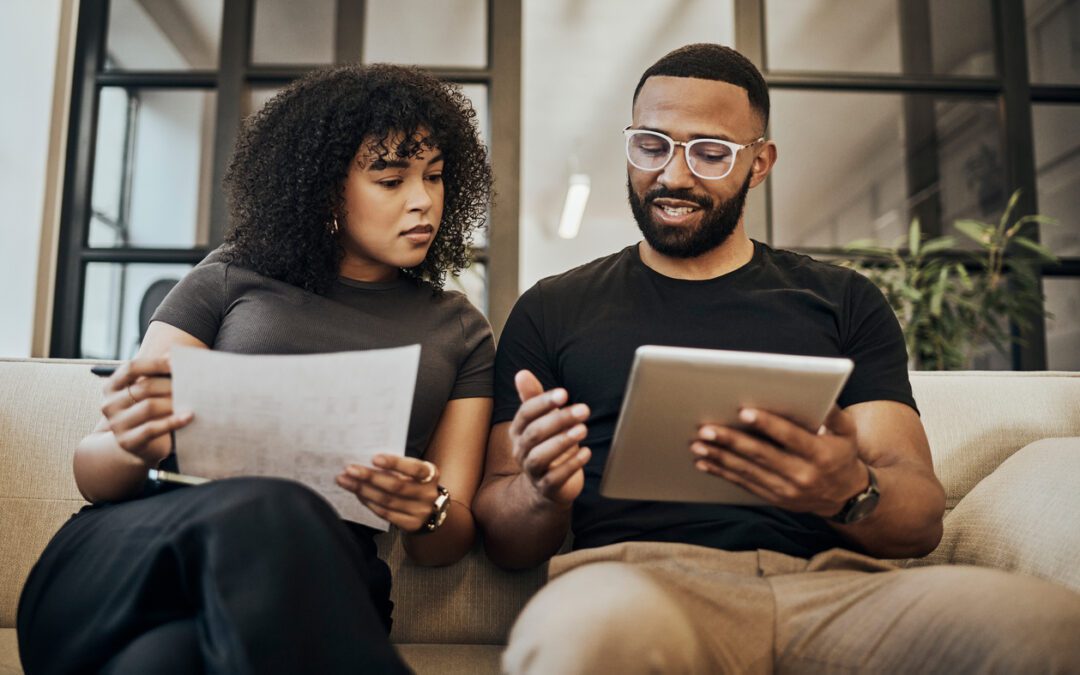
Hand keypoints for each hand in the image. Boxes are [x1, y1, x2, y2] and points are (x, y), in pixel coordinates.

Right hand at [101, 355, 192, 466]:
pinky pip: (152, 428)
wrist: (138, 444)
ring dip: (173, 402)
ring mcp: (117, 424)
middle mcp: (110, 404)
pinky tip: (189, 416)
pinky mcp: (128, 441)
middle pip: (144, 387)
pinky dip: (173, 421)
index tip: (177, 363)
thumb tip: (174, 355)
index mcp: (112, 386)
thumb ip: (156, 375)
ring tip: (192, 400)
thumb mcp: (147, 392)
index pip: (131, 368)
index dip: (155, 363)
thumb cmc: (147, 412)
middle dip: (171, 385)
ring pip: (149, 407)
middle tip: (192, 385)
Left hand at [336, 454, 442, 532]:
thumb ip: (398, 467)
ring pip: (387, 501)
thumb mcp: (414, 472)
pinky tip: (358, 494)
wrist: (430, 509)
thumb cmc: (416, 483)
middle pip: (396, 486)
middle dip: (370, 477)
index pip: (414, 468)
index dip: (394, 463)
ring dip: (363, 490)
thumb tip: (366, 461)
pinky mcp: (410, 524)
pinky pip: (385, 513)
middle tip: (349, 470)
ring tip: (346, 481)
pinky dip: (369, 503)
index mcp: (431, 474)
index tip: (374, 458)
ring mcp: (420, 511)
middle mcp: (427, 494)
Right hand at [509, 370, 590, 506]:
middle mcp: (521, 451)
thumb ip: (534, 398)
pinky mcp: (546, 488)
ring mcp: (532, 471)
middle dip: (559, 420)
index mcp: (518, 431)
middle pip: (534, 433)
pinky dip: (571, 465)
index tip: (564, 393)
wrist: (547, 486)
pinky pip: (555, 478)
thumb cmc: (546, 445)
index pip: (525, 414)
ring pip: (540, 456)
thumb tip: (522, 373)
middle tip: (584, 409)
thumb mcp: (542, 420)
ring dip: (562, 442)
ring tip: (583, 430)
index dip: (543, 402)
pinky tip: (586, 452)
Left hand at [691, 405, 868, 517]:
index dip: (767, 425)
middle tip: (707, 428)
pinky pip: (744, 485)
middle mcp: (802, 475)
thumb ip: (834, 413)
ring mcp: (786, 490)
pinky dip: (722, 473)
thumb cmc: (841, 454)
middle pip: (761, 455)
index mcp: (820, 455)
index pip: (790, 437)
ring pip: (748, 471)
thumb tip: (821, 394)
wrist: (845, 496)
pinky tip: (704, 462)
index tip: (744, 412)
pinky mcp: (774, 499)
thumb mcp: (847, 433)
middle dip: (732, 441)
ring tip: (698, 444)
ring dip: (720, 457)